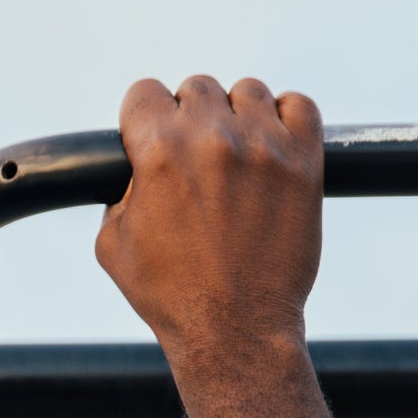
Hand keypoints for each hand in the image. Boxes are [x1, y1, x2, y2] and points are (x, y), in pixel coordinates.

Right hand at [95, 75, 322, 370]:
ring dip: (237, 116)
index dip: (143, 118)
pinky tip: (272, 147)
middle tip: (194, 160)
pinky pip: (299, 106)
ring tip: (236, 155)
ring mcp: (264, 147)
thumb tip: (136, 170)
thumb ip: (120, 192)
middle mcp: (212, 139)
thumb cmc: (171, 294)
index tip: (151, 140)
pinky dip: (286, 118)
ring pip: (248, 92)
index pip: (145, 92)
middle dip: (190, 118)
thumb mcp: (112, 243)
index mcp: (159, 152)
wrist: (235, 329)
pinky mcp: (304, 163)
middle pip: (197, 88)